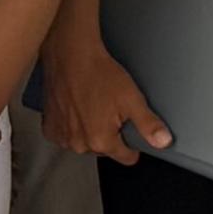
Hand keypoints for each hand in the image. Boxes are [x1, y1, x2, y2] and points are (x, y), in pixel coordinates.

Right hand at [42, 23, 167, 167]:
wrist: (71, 56)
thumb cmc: (98, 74)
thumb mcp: (132, 99)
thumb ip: (148, 125)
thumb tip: (163, 142)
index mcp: (100, 140)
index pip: (126, 157)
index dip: (133, 145)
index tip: (132, 132)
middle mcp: (78, 143)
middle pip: (105, 149)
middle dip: (110, 133)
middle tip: (110, 109)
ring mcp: (62, 137)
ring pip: (85, 142)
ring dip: (90, 129)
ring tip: (93, 105)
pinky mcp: (50, 128)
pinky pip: (67, 135)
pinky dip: (73, 125)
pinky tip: (78, 107)